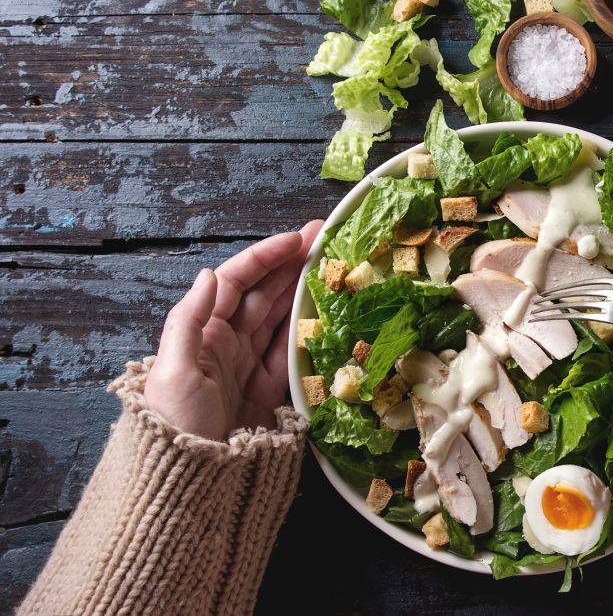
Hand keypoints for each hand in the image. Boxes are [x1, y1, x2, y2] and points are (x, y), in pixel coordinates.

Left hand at [145, 222, 322, 439]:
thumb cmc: (174, 423)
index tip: (295, 239)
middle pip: (265, 294)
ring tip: (332, 267)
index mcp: (203, 332)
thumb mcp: (173, 370)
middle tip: (324, 240)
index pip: (238, 282)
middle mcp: (228, 343)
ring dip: (305, 291)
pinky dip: (311, 332)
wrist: (187, 479)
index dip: (265, 257)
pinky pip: (294, 354)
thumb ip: (189, 319)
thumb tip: (211, 273)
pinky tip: (330, 314)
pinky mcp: (271, 391)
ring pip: (283, 319)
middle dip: (292, 264)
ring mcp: (252, 366)